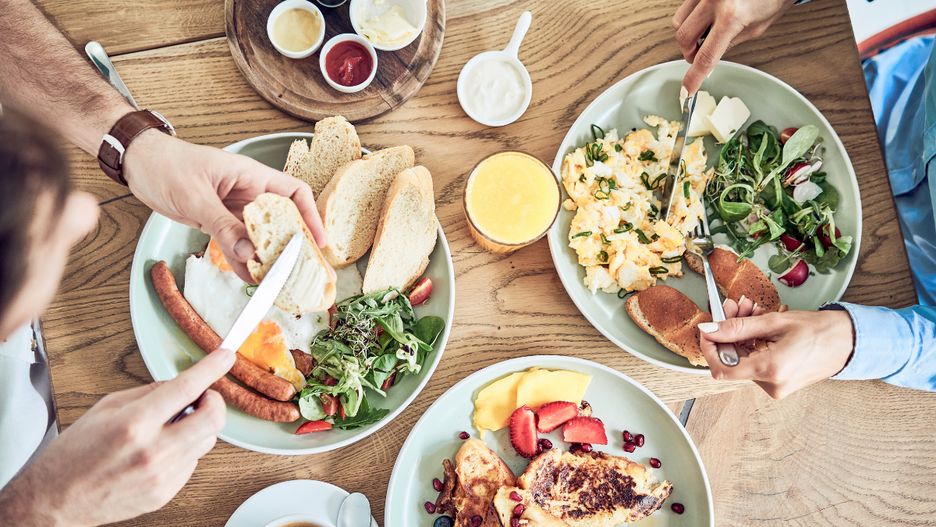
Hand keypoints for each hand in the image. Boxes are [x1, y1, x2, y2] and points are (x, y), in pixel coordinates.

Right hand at [0, 348, 235, 526]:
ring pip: (207, 440)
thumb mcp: (105, 408)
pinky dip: (183, 450)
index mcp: (134, 423)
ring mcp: (161, 476)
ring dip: (197, 427)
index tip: (226, 356)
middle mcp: (152, 451)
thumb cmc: (74, 453)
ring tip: (170, 427)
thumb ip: (148, 393)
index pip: (186, 388)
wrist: (55, 500)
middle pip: (213, 418)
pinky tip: (159, 451)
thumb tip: (181, 382)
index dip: (211, 368)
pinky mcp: (165, 493)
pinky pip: (192, 462)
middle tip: (202, 397)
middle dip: (214, 401)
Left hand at [123, 131, 325, 282]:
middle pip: (282, 221)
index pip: (294, 193)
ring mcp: (234, 209)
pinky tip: (250, 278)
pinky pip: (238, 244)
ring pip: (261, 238)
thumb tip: (249, 254)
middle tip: (309, 274)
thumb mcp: (196, 197)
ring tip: (281, 284)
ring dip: (269, 260)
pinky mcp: (219, 222)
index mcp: (251, 176)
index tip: (319, 243)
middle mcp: (249, 193)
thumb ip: (224, 226)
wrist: (137, 163)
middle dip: (295, 247)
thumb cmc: (166, 165)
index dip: (311, 217)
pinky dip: (244, 262)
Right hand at [673, 0, 792, 93]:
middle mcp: (714, 1)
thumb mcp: (755, 29)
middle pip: (684, 38)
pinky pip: (685, 7)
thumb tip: (711, 55)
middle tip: (698, 54)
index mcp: (731, 17)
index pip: (705, 56)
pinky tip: (704, 18)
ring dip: (688, 33)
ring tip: (702, 34)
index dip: (694, 77)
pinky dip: (691, 17)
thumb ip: (730, 43)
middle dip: (689, 51)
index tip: (687, 89)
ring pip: (679, 21)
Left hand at [698, 298, 854, 398]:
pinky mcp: (779, 385)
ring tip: (752, 311)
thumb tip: (708, 330)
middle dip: (729, 332)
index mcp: (770, 370)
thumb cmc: (820, 330)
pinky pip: (755, 363)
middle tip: (736, 306)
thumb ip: (736, 327)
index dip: (709, 348)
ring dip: (741, 334)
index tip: (708, 328)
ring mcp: (775, 387)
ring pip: (742, 360)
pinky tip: (760, 326)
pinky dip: (752, 343)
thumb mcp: (774, 322)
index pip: (720, 369)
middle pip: (732, 360)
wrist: (851, 343)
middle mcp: (771, 385)